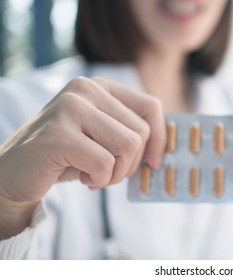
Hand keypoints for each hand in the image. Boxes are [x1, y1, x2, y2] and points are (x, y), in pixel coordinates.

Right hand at [0, 77, 165, 237]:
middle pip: (140, 132)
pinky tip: (81, 178)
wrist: (14, 172)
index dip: (159, 138)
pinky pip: (104, 163)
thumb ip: (130, 132)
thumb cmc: (66, 156)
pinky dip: (99, 180)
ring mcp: (70, 108)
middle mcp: (85, 88)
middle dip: (131, 163)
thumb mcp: (103, 137)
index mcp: (100, 86)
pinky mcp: (58, 134)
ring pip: (128, 146)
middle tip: (108, 172)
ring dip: (116, 173)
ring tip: (94, 175)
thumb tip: (164, 148)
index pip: (151, 106)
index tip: (153, 162)